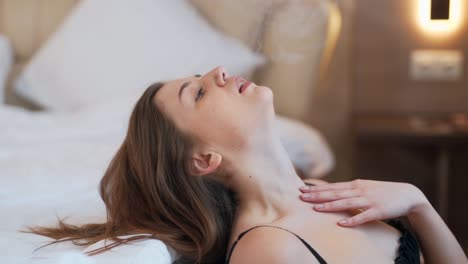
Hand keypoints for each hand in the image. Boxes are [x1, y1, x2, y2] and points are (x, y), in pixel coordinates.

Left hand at [299, 179, 429, 226]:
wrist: (408, 194)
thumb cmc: (383, 192)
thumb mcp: (364, 188)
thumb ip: (349, 190)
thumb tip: (332, 193)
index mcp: (355, 185)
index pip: (332, 186)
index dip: (316, 188)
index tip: (302, 189)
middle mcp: (359, 190)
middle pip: (335, 193)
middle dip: (317, 195)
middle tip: (301, 197)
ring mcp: (369, 200)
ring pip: (346, 203)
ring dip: (330, 206)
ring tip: (316, 209)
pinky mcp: (378, 210)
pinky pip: (363, 216)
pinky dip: (352, 220)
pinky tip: (342, 224)